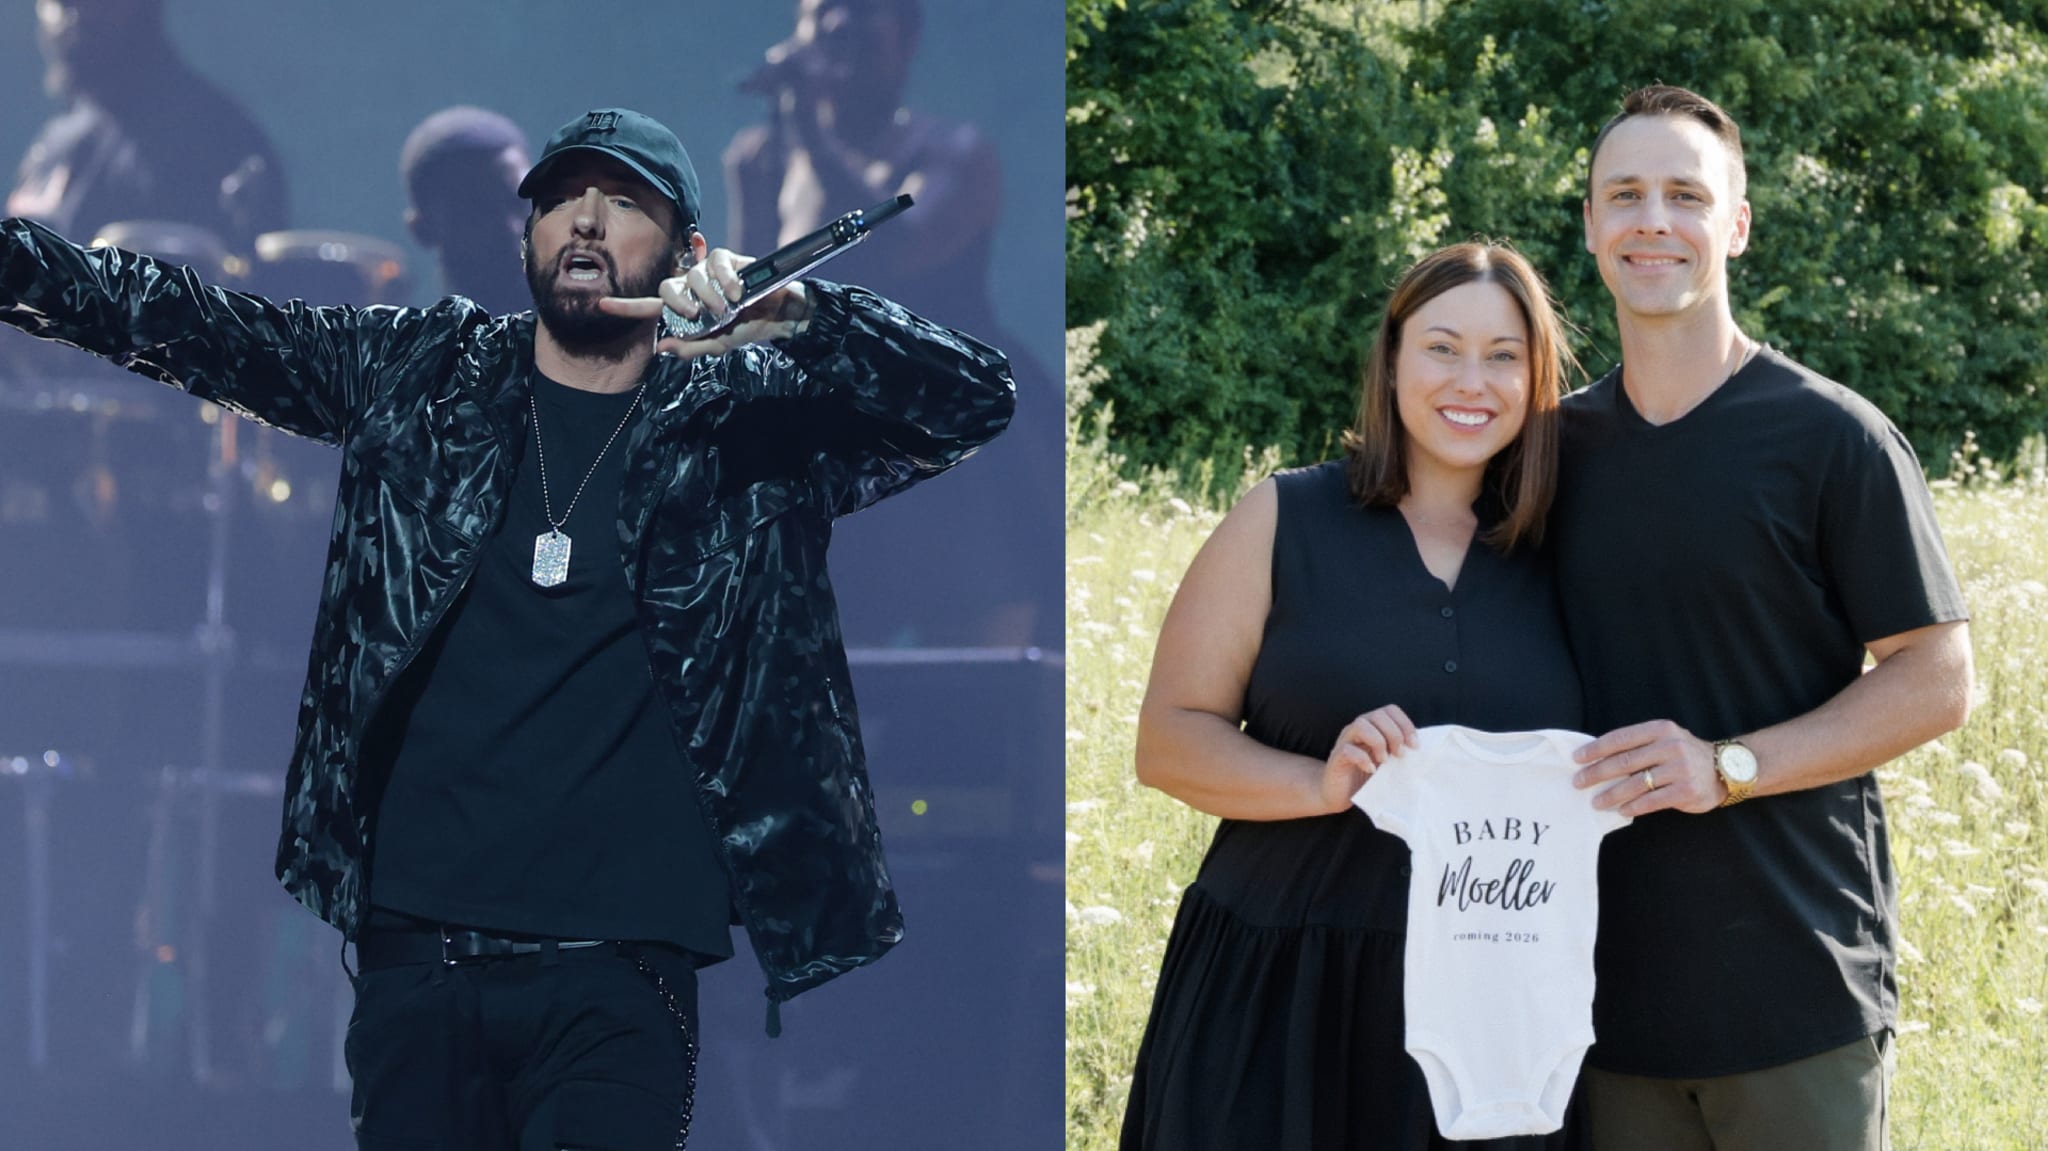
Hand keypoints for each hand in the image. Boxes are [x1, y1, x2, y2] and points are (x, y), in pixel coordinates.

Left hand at [597, 248, 813, 359]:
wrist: (777, 315)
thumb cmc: (746, 328)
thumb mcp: (718, 344)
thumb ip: (690, 347)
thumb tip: (661, 347)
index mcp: (685, 308)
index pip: (651, 306)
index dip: (627, 306)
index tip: (602, 305)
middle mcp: (691, 286)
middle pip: (668, 287)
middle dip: (679, 302)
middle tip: (699, 315)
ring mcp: (708, 272)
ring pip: (693, 275)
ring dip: (709, 295)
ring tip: (728, 307)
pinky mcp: (728, 259)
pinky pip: (716, 262)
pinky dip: (726, 279)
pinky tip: (737, 292)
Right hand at [1321, 705, 1418, 813]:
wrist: (1338, 793)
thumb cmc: (1365, 777)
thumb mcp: (1387, 761)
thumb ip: (1399, 751)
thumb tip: (1420, 750)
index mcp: (1373, 727)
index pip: (1390, 710)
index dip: (1405, 724)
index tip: (1415, 746)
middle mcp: (1358, 729)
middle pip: (1378, 715)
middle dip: (1394, 734)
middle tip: (1400, 754)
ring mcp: (1345, 741)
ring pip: (1360, 725)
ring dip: (1378, 742)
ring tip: (1384, 761)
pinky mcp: (1336, 757)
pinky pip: (1348, 749)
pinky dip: (1363, 758)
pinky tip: (1371, 770)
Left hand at [1572, 720, 1724, 815]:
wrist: (1724, 769)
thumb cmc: (1683, 754)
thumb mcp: (1664, 739)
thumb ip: (1638, 745)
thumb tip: (1597, 757)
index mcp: (1660, 730)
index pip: (1620, 739)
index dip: (1596, 749)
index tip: (1576, 758)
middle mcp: (1670, 747)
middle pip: (1624, 762)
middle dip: (1597, 773)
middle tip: (1578, 782)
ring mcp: (1679, 769)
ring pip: (1635, 784)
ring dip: (1611, 794)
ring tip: (1595, 801)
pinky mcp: (1686, 791)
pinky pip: (1652, 801)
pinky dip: (1633, 807)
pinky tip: (1621, 810)